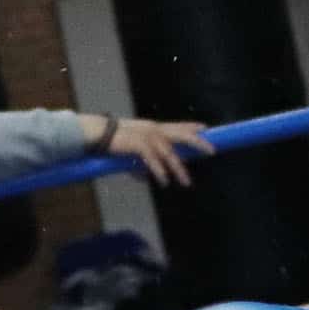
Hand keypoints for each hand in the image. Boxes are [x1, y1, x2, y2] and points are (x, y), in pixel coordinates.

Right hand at [82, 114, 213, 184]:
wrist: (96, 134)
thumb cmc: (114, 142)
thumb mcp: (132, 152)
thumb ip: (141, 164)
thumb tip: (144, 177)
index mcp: (153, 127)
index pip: (177, 126)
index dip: (191, 127)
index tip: (205, 128)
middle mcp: (153, 130)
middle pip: (181, 135)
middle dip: (198, 143)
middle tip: (212, 151)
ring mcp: (147, 136)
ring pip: (169, 153)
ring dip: (178, 169)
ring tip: (186, 183)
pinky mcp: (138, 144)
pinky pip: (153, 160)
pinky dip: (159, 171)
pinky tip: (164, 181)